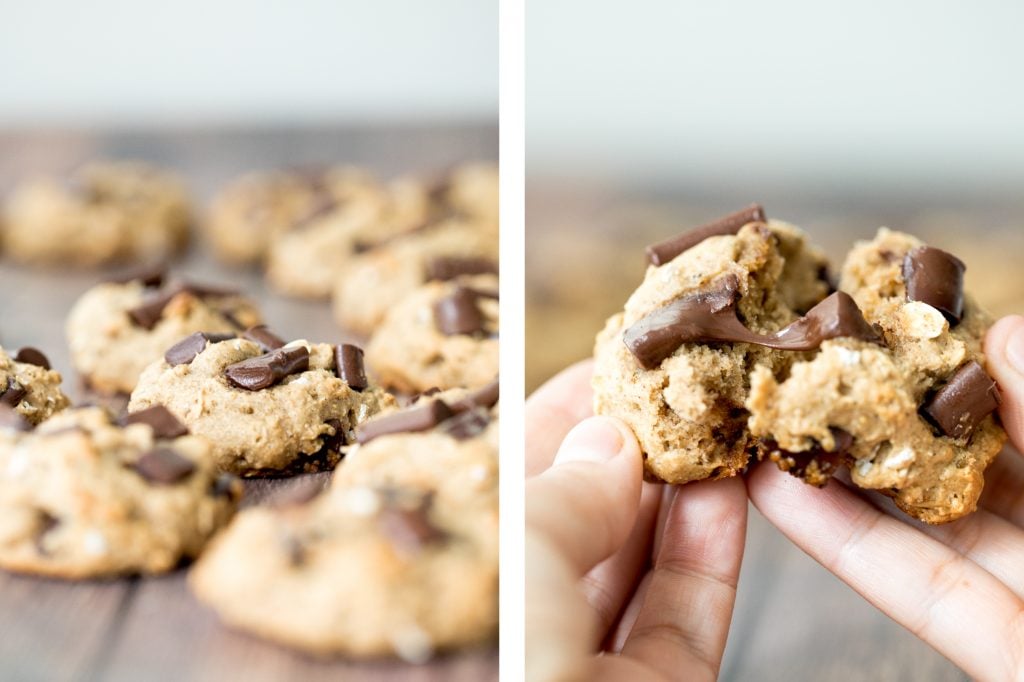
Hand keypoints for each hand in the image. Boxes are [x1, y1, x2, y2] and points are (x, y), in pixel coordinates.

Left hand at [525, 361, 746, 680]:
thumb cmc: (499, 666)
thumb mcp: (516, 554)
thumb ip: (566, 496)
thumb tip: (610, 442)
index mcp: (469, 569)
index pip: (512, 479)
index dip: (559, 418)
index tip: (609, 367)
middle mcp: (523, 613)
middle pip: (583, 517)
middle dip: (633, 453)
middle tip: (679, 393)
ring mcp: (586, 658)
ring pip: (640, 565)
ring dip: (682, 496)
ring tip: (717, 429)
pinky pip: (686, 617)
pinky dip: (711, 554)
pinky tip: (731, 493)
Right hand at [747, 315, 1023, 680]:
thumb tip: (1002, 330)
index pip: (1014, 404)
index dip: (951, 361)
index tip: (881, 317)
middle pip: (958, 463)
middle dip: (874, 416)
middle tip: (801, 369)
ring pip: (925, 527)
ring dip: (837, 478)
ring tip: (765, 425)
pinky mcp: (1004, 656)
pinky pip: (921, 592)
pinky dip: (844, 546)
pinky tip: (777, 498)